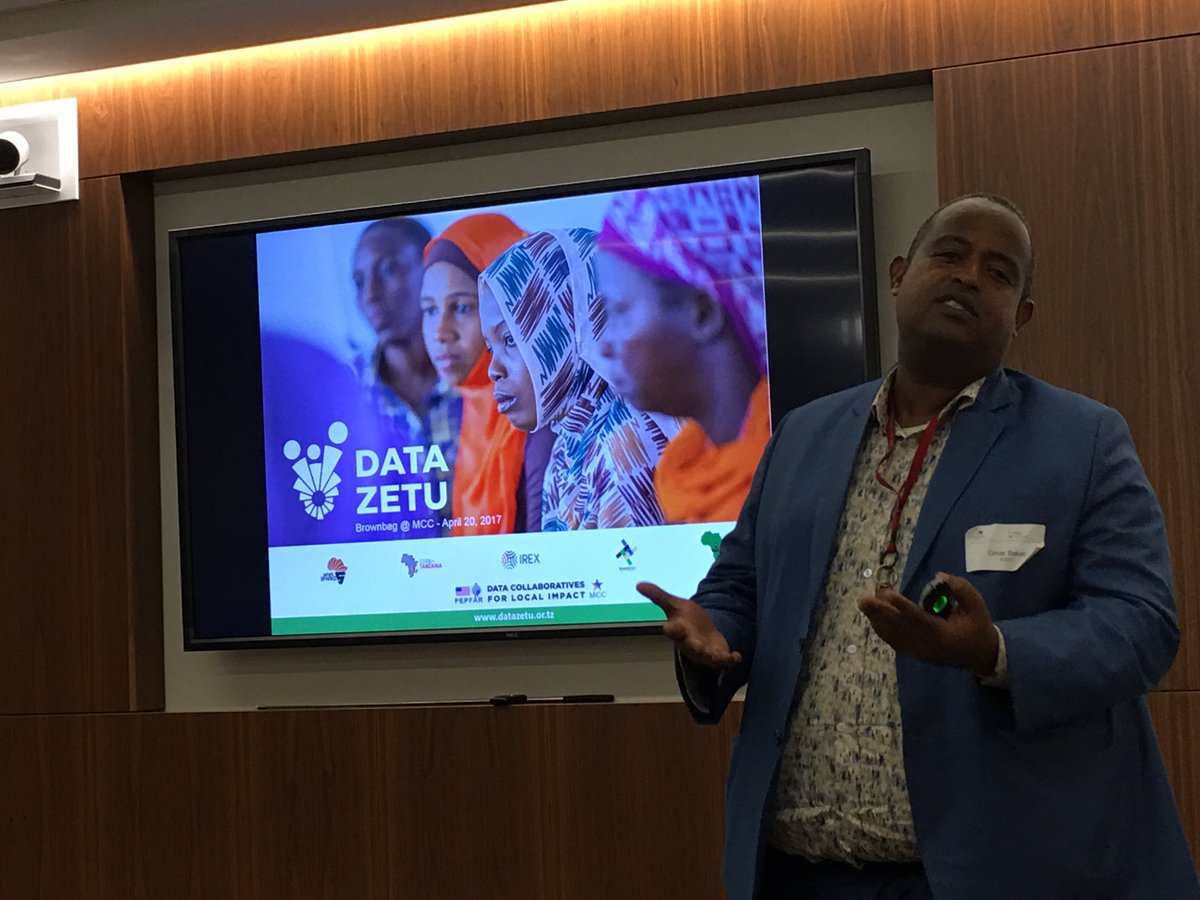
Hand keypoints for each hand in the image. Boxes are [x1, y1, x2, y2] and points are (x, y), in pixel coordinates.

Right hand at [637, 581, 742, 669]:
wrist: (702, 632)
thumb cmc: (686, 620)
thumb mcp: (674, 605)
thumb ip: (658, 596)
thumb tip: (639, 584)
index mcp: (678, 630)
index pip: (671, 630)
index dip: (670, 629)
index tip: (667, 627)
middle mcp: (690, 643)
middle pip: (689, 646)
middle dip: (692, 646)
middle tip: (695, 645)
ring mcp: (704, 651)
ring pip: (706, 656)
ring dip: (710, 656)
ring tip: (715, 655)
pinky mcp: (719, 654)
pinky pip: (724, 660)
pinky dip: (730, 659)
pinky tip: (737, 655)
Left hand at [857, 572, 998, 674]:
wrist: (981, 655)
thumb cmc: (978, 627)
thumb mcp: (977, 605)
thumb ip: (961, 589)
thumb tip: (939, 576)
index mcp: (943, 635)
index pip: (919, 619)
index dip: (902, 606)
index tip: (888, 594)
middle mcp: (927, 646)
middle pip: (900, 628)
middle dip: (880, 612)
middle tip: (864, 599)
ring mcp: (919, 652)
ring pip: (893, 635)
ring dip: (877, 619)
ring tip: (864, 603)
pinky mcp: (915, 653)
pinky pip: (894, 641)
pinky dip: (882, 629)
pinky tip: (872, 617)